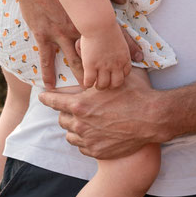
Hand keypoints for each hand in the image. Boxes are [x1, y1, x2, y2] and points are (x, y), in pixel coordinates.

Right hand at [8, 0, 142, 87]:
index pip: (114, 35)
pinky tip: (50, 85)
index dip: (127, 48)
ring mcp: (60, 33)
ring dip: (80, 75)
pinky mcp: (43, 35)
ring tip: (86, 90)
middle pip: (95, 54)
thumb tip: (124, 0)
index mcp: (91, 16)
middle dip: (105, 69)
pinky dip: (48, 72)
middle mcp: (78, 28)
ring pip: (74, 60)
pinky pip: (47, 58)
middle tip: (113, 84)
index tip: (138, 60)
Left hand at [39, 74, 163, 158]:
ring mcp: (88, 139)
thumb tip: (79, 45)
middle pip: (61, 119)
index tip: (43, 96)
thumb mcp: (114, 78)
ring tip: (88, 123)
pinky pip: (82, 146)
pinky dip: (86, 140)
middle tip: (78, 109)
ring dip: (75, 128)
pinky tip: (97, 134)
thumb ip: (94, 69)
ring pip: (70, 135)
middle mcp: (80, 123)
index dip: (47, 98)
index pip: (53, 101)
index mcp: (80, 104)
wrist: (152, 119)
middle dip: (67, 113)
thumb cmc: (135, 94)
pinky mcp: (96, 151)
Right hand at [79, 25, 131, 89]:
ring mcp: (103, 67)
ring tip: (95, 84)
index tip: (113, 75)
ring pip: (103, 85)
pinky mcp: (90, 66)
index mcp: (125, 59)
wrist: (99, 24)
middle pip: (116, 83)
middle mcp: (115, 65)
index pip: (125, 75)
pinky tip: (87, 81)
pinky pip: (89, 82)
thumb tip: (140, 58)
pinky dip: (88, 84)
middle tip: (105, 83)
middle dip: (111, 85)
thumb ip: (132, 49)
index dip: (119, 77)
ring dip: (99, 86)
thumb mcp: (126, 39)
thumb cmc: (110, 29)